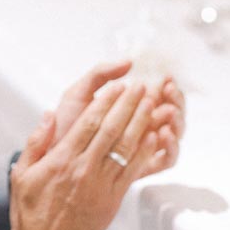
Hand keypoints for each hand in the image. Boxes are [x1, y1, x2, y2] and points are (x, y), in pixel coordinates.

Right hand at [7, 79, 156, 229]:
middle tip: (141, 87)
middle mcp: (83, 170)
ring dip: (141, 124)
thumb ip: (35, 142)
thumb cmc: (29, 212)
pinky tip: (152, 137)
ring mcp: (100, 186)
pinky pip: (132, 172)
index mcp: (61, 160)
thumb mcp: (21, 173)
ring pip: (126, 148)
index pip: (88, 123)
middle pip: (112, 130)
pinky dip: (144, 153)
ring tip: (151, 105)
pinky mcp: (112, 201)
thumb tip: (49, 115)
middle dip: (129, 105)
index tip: (118, 86)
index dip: (107, 102)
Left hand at [54, 63, 184, 177]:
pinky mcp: (141, 168)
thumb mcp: (79, 92)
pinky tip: (162, 134)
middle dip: (176, 101)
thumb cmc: (64, 124)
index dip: (167, 86)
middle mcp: (141, 127)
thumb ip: (100, 74)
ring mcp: (143, 148)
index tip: (166, 78)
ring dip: (178, 121)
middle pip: (172, 114)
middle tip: (169, 92)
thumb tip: (129, 62)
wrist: (51, 155)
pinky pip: (167, 160)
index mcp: (130, 108)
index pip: (159, 95)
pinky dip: (171, 146)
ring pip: (174, 134)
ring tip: (168, 111)